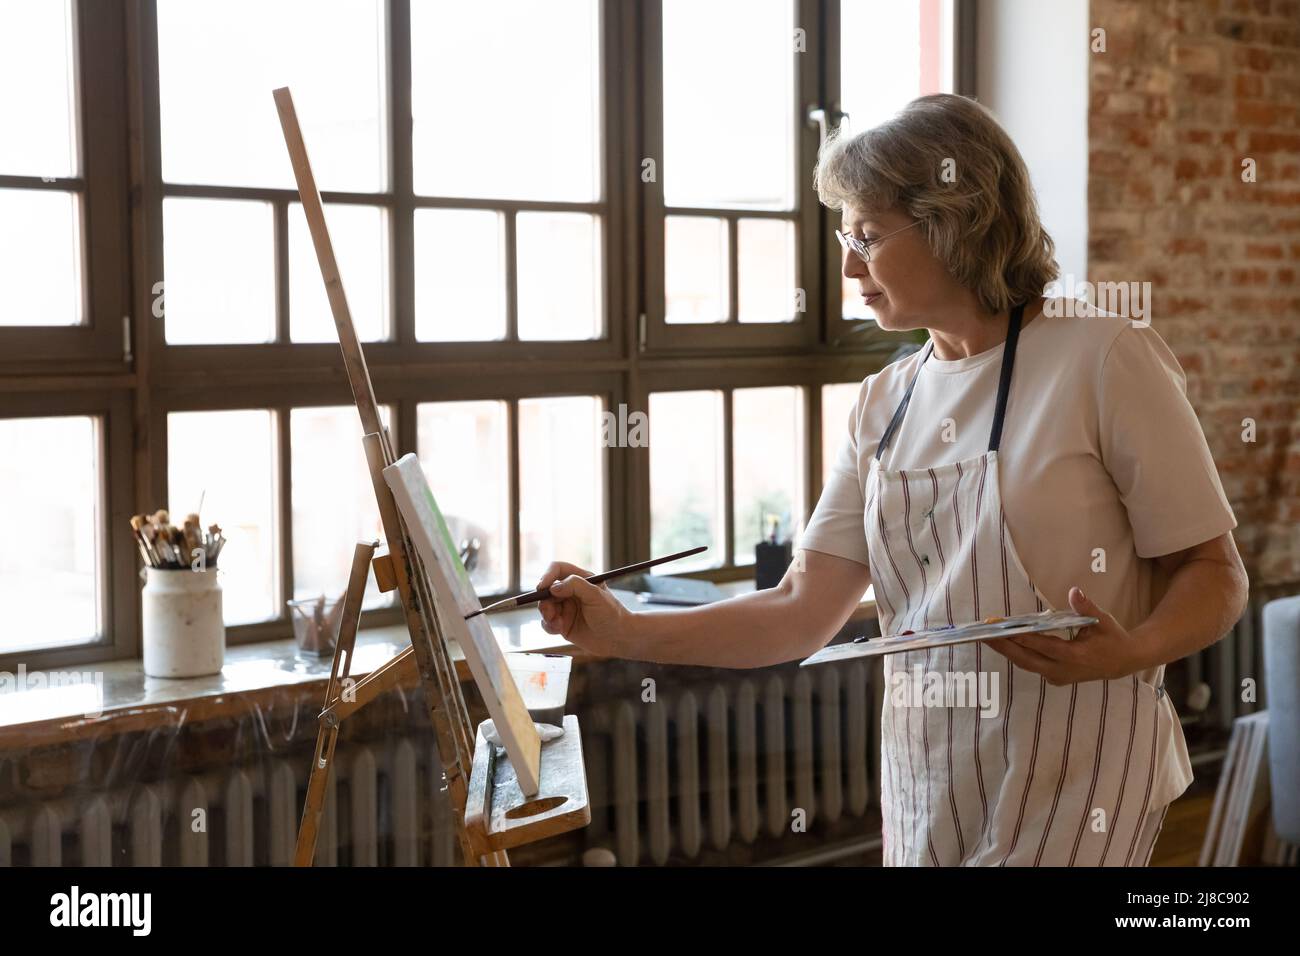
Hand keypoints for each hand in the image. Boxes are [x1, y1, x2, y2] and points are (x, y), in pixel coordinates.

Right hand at [534, 561, 630, 656]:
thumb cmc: (612, 614)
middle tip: (550, 613)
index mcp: (580, 579)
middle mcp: (570, 592)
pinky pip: (547, 622)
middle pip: (546, 589)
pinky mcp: (562, 624)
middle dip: (545, 600)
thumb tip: (553, 587)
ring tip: (558, 624)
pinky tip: (559, 630)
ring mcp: (566, 608)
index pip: (558, 569)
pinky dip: (549, 626)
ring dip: (547, 615)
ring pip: (545, 607)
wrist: (619, 639)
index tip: (543, 587)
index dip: (548, 575)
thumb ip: (575, 586)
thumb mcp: (596, 595)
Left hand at [984, 587, 1145, 684]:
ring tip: (985, 637)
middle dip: (1003, 646)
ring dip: (1005, 650)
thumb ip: (1086, 607)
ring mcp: (1057, 676)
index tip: (1001, 628)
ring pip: (1025, 663)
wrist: (1123, 662)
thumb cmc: (1111, 638)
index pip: (1042, 646)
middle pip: (1026, 659)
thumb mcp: (1103, 621)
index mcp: (1075, 656)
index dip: (1021, 637)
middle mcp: (1063, 670)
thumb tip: (1074, 591)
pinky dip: (1016, 653)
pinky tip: (1002, 642)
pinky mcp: (1054, 677)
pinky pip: (1030, 665)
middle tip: (982, 634)